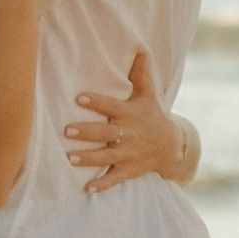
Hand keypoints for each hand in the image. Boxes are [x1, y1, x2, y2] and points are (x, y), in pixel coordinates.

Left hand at [66, 51, 190, 193]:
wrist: (171, 147)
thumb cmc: (152, 115)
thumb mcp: (148, 95)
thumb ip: (141, 74)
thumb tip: (140, 48)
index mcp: (130, 114)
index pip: (111, 106)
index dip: (97, 102)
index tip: (79, 98)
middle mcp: (128, 134)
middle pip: (105, 133)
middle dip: (86, 132)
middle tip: (67, 130)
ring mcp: (128, 154)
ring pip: (106, 157)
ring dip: (88, 158)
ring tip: (69, 158)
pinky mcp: (128, 170)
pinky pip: (114, 178)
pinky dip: (102, 185)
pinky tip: (87, 190)